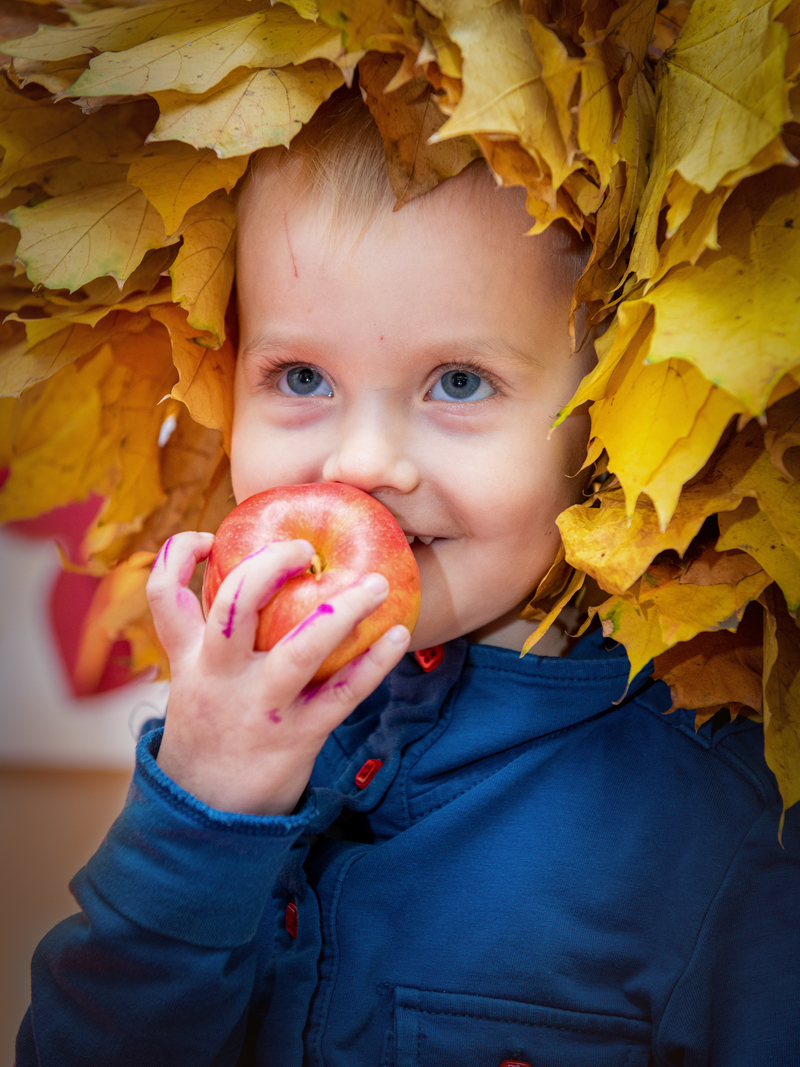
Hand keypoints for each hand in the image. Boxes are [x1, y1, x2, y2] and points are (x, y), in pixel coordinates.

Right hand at [146, 531, 410, 814]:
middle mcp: (220, 677)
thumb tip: (251, 578)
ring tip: (374, 583)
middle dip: (268, 566)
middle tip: (303, 550)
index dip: (178, 552)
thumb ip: (208, 638)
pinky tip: (399, 634)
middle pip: (233, 606)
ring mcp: (262, 707)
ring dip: (341, 611)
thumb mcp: (191, 685)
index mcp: (189, 659)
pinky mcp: (299, 736)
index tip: (209, 535)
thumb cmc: (210, 732)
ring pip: (299, 649)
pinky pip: (344, 693)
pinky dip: (376, 662)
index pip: (164, 594)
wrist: (208, 817)